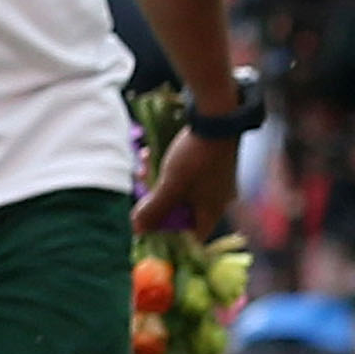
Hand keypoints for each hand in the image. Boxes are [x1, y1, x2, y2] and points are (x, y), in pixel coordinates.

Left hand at [139, 125, 238, 240]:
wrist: (216, 118)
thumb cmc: (195, 158)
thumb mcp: (170, 185)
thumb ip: (154, 209)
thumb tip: (138, 230)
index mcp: (213, 209)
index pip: (193, 235)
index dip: (169, 235)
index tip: (147, 228)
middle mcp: (217, 198)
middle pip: (180, 211)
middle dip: (155, 200)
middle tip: (140, 187)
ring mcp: (213, 181)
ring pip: (177, 190)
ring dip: (154, 181)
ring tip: (142, 166)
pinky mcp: (207, 165)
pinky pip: (181, 175)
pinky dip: (163, 168)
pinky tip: (147, 154)